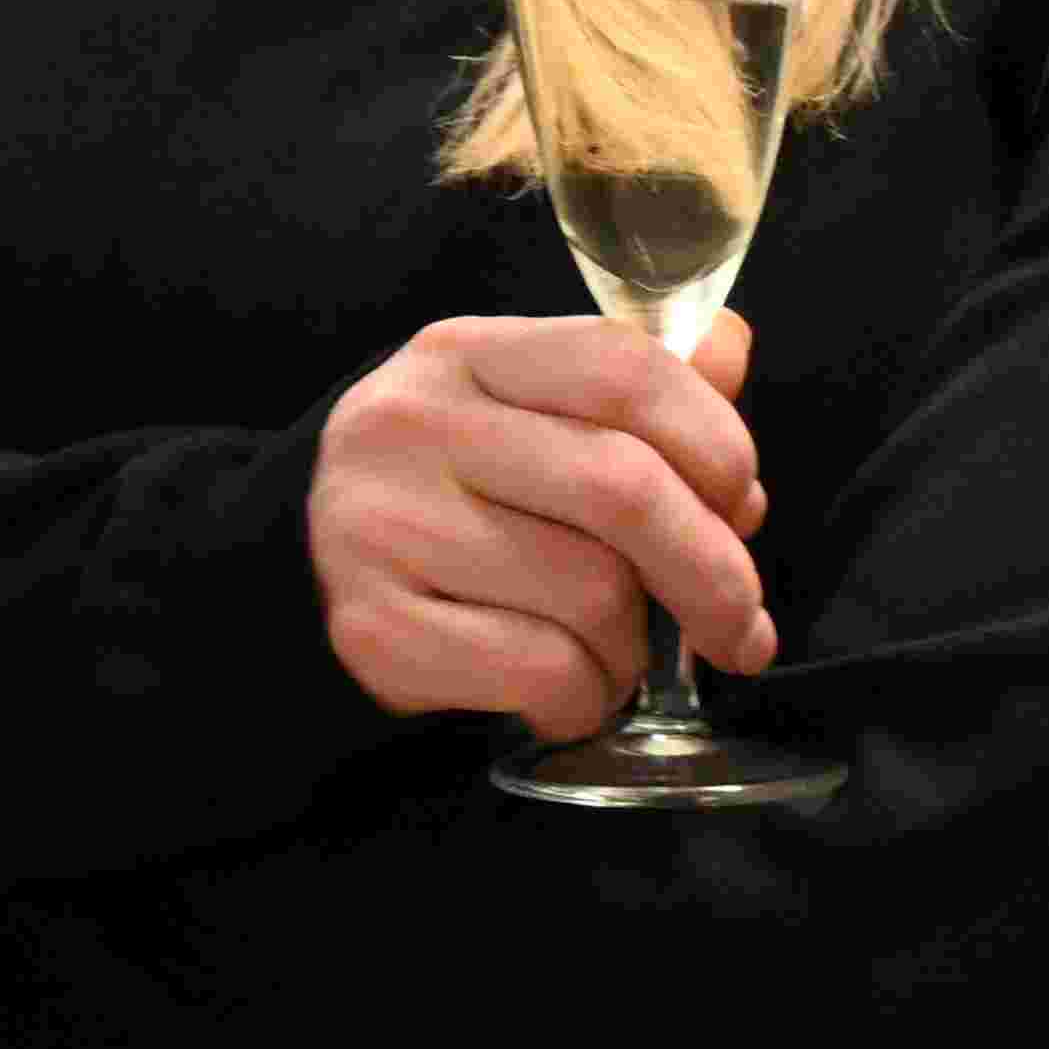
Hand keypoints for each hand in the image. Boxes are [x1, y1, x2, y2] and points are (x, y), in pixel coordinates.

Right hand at [308, 308, 776, 740]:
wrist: (305, 569)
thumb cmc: (459, 492)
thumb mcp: (530, 411)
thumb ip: (636, 386)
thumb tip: (731, 351)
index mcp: (462, 355)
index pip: (624, 369)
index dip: (718, 444)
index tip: (743, 508)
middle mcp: (409, 425)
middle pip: (621, 488)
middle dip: (713, 574)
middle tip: (739, 629)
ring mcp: (380, 523)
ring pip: (590, 595)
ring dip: (634, 650)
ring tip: (609, 651)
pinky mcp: (371, 624)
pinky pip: (539, 670)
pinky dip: (582, 698)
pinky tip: (564, 688)